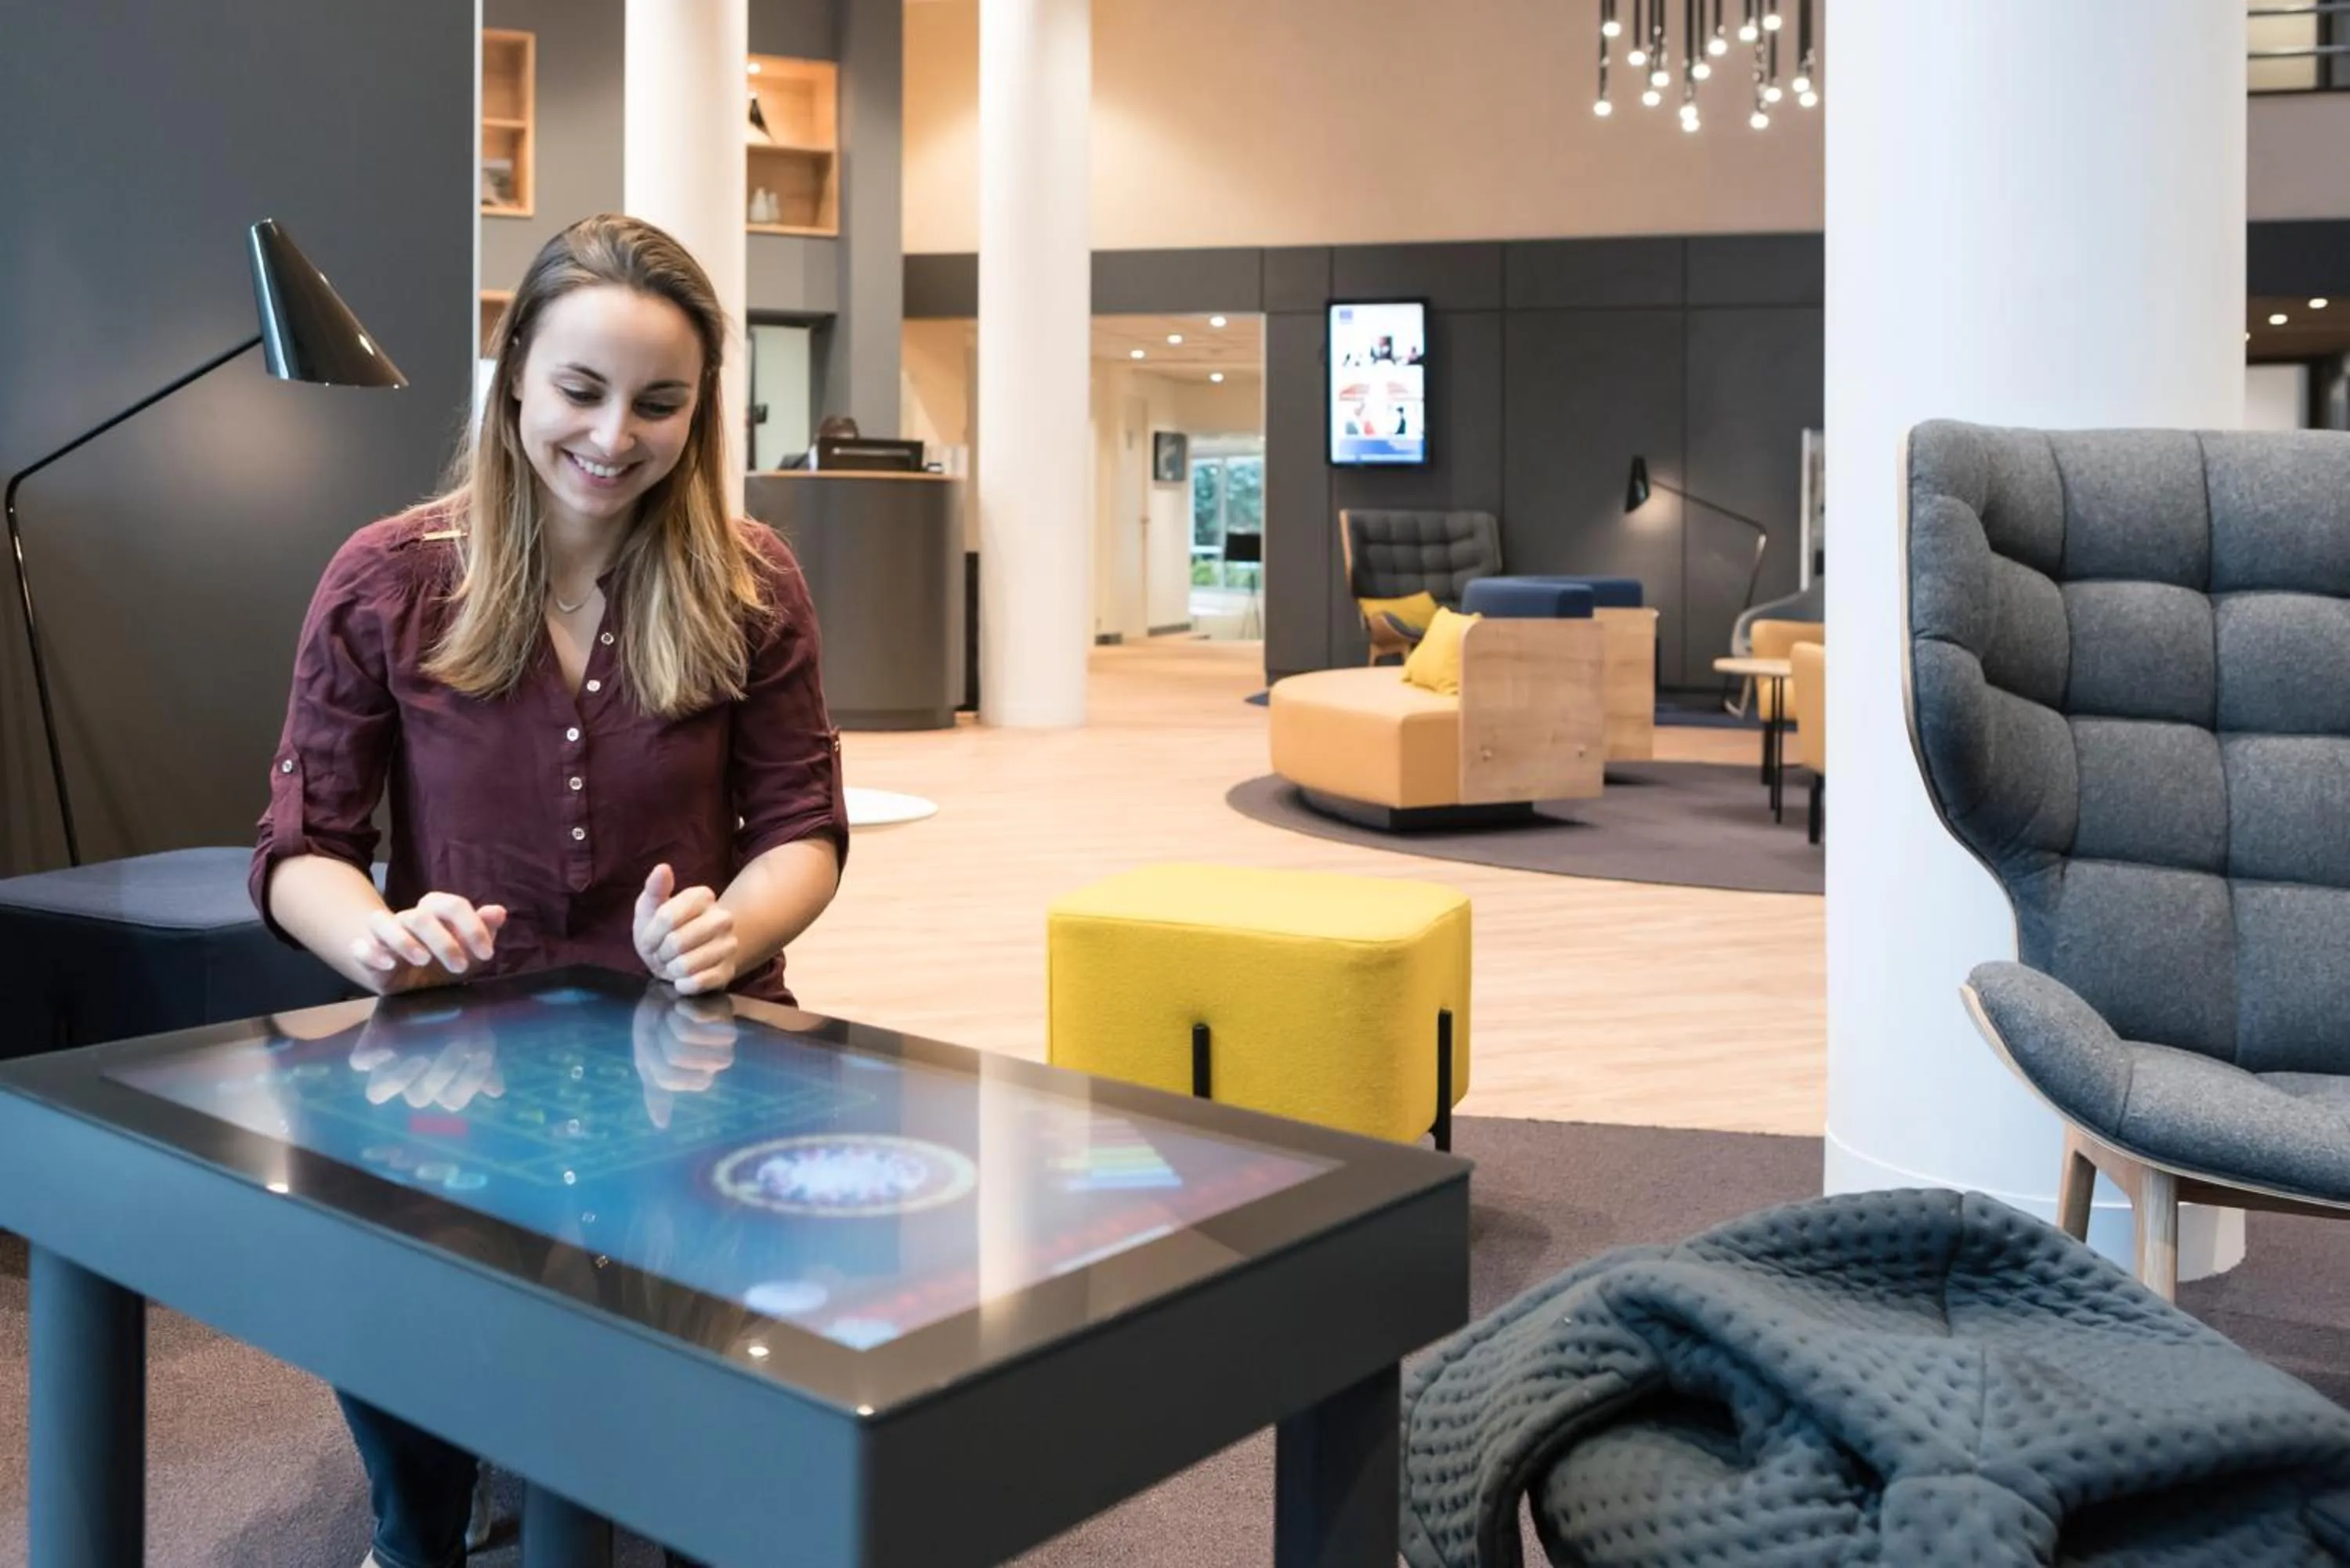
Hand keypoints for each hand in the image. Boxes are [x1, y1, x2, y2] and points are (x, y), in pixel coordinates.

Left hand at [348, 1010, 503, 1110]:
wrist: (438, 987)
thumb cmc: (462, 1017)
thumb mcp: (479, 1039)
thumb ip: (485, 1065)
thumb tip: (495, 1090)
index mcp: (440, 1086)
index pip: (452, 1100)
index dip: (466, 1081)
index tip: (482, 1053)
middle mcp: (411, 1082)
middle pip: (418, 1097)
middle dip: (441, 1073)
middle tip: (458, 1045)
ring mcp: (385, 1069)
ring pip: (379, 1092)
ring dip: (401, 1077)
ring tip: (421, 1056)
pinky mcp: (367, 1050)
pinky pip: (360, 1062)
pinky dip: (372, 1057)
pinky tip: (390, 1046)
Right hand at [352, 892, 506, 986]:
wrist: (405, 977)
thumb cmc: (441, 958)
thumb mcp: (467, 949)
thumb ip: (483, 930)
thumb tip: (499, 911)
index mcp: (435, 910)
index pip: (453, 905)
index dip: (472, 927)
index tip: (487, 954)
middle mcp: (409, 917)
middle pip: (421, 916)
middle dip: (444, 942)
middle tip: (460, 967)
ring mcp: (385, 932)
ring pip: (385, 922)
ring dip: (404, 941)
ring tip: (423, 961)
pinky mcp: (366, 951)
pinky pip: (361, 946)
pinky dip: (372, 953)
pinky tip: (389, 965)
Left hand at [632, 864, 738, 995]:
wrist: (683, 956)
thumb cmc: (663, 930)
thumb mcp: (651, 908)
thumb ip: (655, 889)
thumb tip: (663, 868)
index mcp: (703, 896)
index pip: (666, 917)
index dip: (651, 934)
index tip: (649, 940)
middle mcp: (722, 917)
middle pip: (677, 942)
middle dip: (661, 952)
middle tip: (663, 953)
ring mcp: (729, 945)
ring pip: (687, 965)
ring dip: (671, 969)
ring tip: (674, 964)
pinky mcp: (728, 971)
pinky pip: (698, 983)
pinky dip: (683, 984)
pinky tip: (683, 978)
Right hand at [632, 990, 738, 1129]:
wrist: (662, 995)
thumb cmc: (655, 1030)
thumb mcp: (649, 1064)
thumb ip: (657, 1092)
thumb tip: (661, 1125)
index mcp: (699, 1077)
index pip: (673, 1079)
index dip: (658, 1060)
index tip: (655, 1046)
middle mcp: (717, 1059)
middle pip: (677, 1056)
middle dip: (662, 1038)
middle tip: (665, 1025)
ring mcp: (724, 1034)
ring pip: (688, 1035)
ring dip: (673, 1021)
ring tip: (674, 1013)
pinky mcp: (725, 1009)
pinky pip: (700, 1015)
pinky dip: (684, 1008)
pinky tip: (683, 1002)